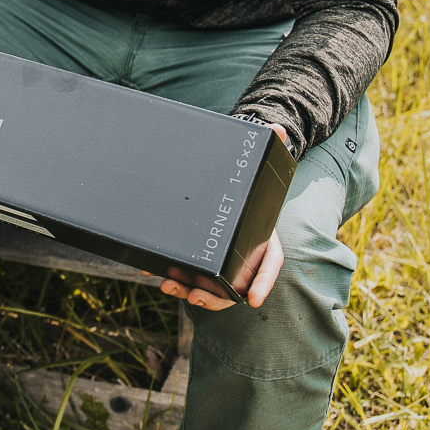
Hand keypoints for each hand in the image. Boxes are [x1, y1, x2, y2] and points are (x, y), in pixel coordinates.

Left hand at [161, 121, 289, 309]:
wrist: (228, 180)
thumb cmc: (247, 177)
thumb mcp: (259, 160)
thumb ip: (272, 145)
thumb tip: (278, 129)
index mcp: (263, 238)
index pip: (269, 265)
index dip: (262, 283)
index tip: (254, 300)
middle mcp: (242, 255)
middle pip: (233, 287)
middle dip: (215, 297)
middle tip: (195, 297)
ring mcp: (219, 259)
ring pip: (208, 286)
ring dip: (189, 291)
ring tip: (169, 285)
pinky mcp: (198, 257)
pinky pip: (187, 272)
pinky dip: (172, 273)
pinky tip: (152, 271)